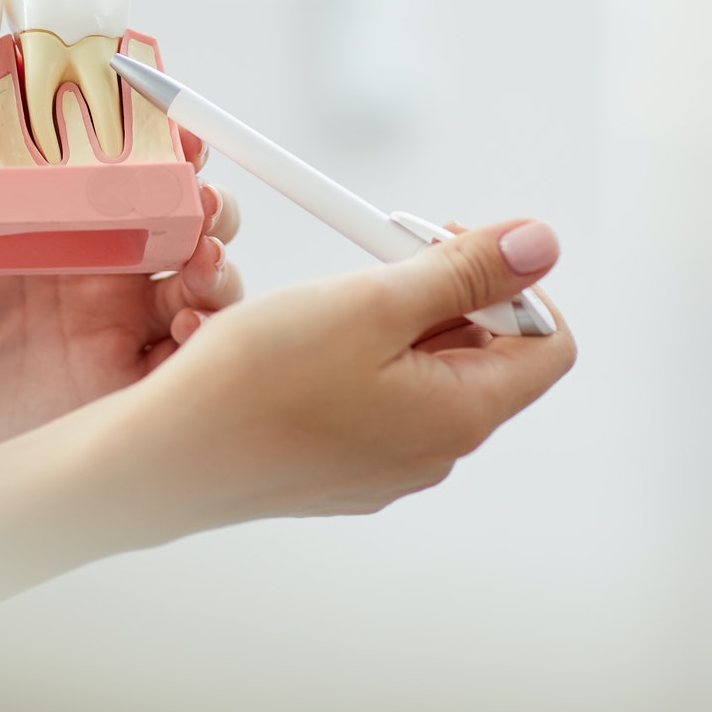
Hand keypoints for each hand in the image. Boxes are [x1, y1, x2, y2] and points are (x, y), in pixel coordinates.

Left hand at [0, 135, 243, 488]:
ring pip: (197, 267)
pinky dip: (209, 332)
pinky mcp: (125, 382)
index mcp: (36, 217)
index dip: (141, 125)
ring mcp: (113, 319)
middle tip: (194, 181)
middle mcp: (87, 261)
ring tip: (201, 253)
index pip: (104, 154)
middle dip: (199, 183)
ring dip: (214, 250)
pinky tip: (188, 325)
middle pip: (171, 203)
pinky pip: (189, 353)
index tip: (158, 107)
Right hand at [99, 219, 575, 535]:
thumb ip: (463, 271)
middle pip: (484, 352)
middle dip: (445, 289)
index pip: (547, 342)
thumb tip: (542, 244)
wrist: (164, 456)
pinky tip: (304, 339)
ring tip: (334, 296)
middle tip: (382, 254)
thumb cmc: (258, 382)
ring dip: (396, 318)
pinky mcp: (340, 466)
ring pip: (424, 370)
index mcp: (460, 414)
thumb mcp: (373, 301)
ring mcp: (385, 465)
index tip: (450, 244)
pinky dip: (359, 354)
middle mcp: (434, 451)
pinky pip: (378, 397)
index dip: (514, 281)